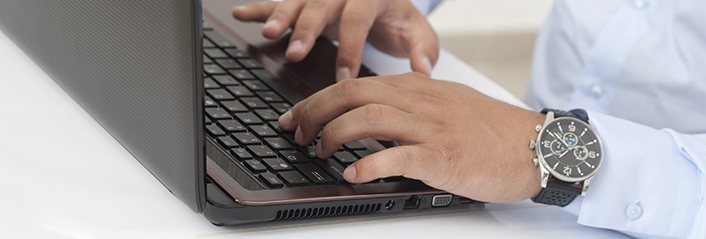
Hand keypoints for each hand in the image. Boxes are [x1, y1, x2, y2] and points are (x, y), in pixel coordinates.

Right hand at [232, 0, 438, 80]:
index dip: (351, 47)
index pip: (359, 19)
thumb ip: (422, 50)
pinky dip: (261, 8)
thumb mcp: (417, 32)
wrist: (387, 1)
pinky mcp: (307, 0)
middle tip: (296, 53)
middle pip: (324, 6)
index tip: (344, 76)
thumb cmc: (399, 20)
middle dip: (308, 29)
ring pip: (300, 1)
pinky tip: (242, 13)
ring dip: (282, 16)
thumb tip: (423, 71)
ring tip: (270, 32)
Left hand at [278, 73, 545, 202]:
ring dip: (333, 135)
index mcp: (416, 87)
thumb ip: (410, 105)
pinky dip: (369, 165)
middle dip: (314, 112)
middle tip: (295, 133)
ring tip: (319, 152)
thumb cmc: (492, 129)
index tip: (296, 117)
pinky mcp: (443, 156)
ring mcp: (430, 127)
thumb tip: (374, 117)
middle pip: (351, 95)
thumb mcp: (445, 104)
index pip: (354, 84)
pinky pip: (397, 156)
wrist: (536, 144)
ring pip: (367, 119)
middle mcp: (418, 101)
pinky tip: (352, 174)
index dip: (317, 100)